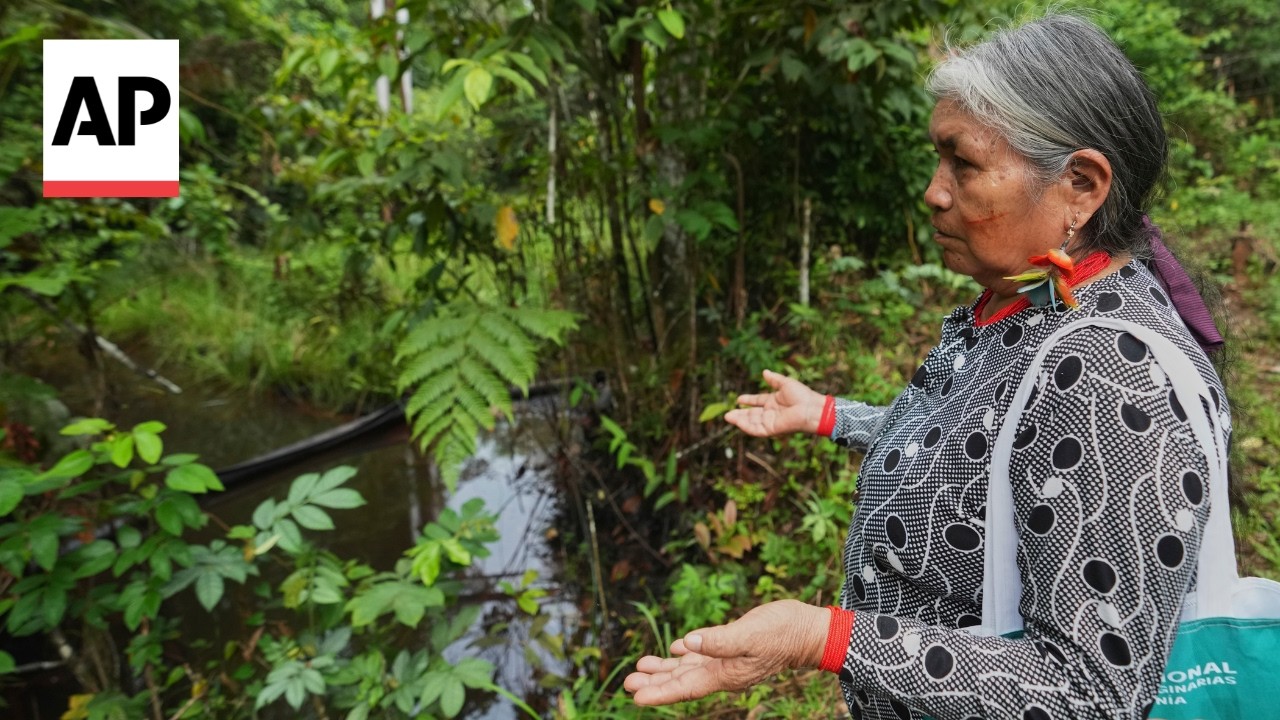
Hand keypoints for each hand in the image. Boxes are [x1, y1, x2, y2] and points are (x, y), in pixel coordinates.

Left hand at [623, 600, 828, 705]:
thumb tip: (686, 643)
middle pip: (682, 682)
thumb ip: (720, 640)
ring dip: (664, 669)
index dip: (660, 693)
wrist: (808, 629)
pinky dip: (685, 654)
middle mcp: (723, 671)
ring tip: (640, 669)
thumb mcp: (751, 634)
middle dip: (655, 684)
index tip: (636, 698)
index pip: (686, 688)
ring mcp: (727, 660)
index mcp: (726, 673)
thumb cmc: (783, 631)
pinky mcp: (732, 646)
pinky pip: (702, 654)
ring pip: (689, 669)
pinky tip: (674, 649)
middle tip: (627, 684)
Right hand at [724, 369, 826, 436]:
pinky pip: (756, 429)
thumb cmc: (802, 395)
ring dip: (740, 420)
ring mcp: (771, 422)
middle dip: (740, 414)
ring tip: (728, 417)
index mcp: (774, 402)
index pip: (758, 402)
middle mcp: (771, 413)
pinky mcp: (772, 429)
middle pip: (752, 414)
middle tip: (728, 414)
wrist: (811, 408)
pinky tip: (737, 422)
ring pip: (752, 422)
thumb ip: (774, 379)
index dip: (748, 401)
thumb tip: (764, 372)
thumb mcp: (785, 383)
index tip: (738, 399)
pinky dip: (746, 426)